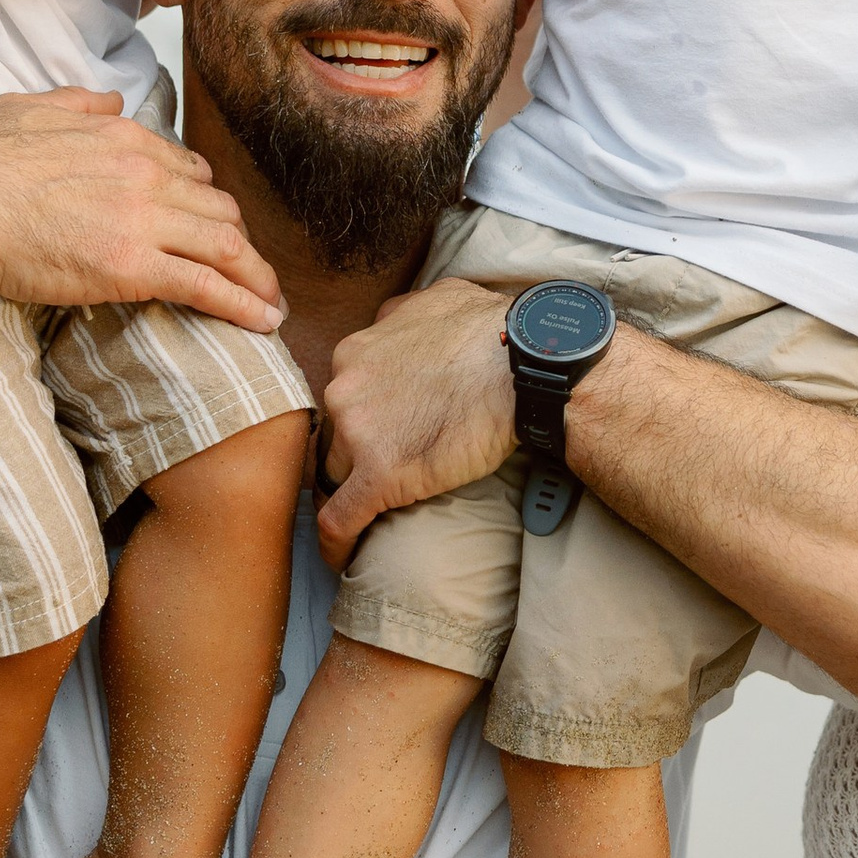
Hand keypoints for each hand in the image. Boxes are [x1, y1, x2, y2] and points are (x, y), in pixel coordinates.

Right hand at [0, 89, 288, 330]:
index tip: (212, 224)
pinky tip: (262, 321)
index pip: (188, 169)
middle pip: (218, 207)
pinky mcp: (133, 266)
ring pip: (226, 245)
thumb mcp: (25, 108)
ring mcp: (143, 220)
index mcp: (122, 137)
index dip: (205, 200)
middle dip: (238, 240)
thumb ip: (75, 102)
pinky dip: (243, 304)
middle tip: (246, 269)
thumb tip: (110, 100)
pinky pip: (206, 286)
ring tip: (271, 303)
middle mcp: (144, 173)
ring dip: (256, 276)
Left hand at [316, 279, 519, 563]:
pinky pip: (339, 520)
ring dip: (355, 491)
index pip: (342, 399)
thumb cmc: (491, 329)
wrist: (522, 364)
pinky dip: (336, 542)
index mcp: (354, 354)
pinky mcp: (380, 476)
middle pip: (335, 437)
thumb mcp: (433, 300)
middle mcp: (344, 390)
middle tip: (385, 469)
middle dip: (356, 454)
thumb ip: (399, 315)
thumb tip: (391, 323)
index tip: (376, 435)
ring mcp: (358, 435)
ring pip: (338, 476)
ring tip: (373, 511)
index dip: (359, 421)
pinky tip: (340, 557)